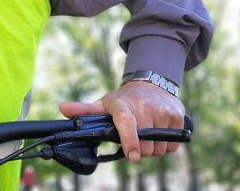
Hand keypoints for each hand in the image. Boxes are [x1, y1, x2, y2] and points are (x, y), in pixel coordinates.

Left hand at [58, 81, 184, 161]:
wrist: (152, 83)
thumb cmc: (124, 99)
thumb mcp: (104, 103)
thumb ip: (84, 110)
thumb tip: (62, 109)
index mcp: (124, 106)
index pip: (127, 124)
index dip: (130, 140)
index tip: (132, 155)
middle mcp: (146, 107)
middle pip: (145, 145)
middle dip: (138, 149)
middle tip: (133, 140)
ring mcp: (163, 112)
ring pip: (159, 148)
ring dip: (152, 149)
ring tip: (145, 136)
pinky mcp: (177, 117)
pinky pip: (173, 145)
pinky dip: (166, 146)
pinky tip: (158, 134)